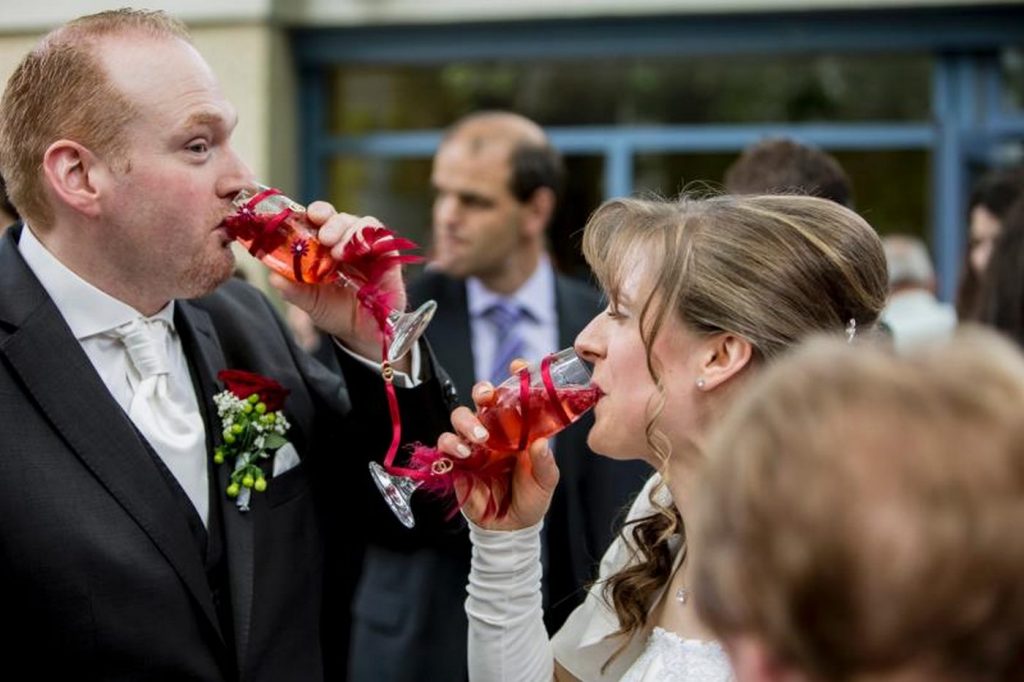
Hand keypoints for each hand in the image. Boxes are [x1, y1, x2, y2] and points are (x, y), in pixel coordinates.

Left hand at [270, 202, 408, 367]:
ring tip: (338, 252)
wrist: (363, 334)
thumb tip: (273, 277)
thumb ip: (293, 290)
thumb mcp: (310, 303)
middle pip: (340, 218)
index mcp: (324, 246)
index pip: (319, 220)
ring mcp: (368, 248)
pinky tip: (361, 252)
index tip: (306, 216)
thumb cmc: (335, 312)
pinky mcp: (388, 257)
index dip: (313, 213)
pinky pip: (384, 239)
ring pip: (363, 224)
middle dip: (332, 221)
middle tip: (323, 236)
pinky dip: (372, 240)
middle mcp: (346, 242)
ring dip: (349, 232)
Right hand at [436, 372, 559, 530]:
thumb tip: (541, 444)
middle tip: (488, 398)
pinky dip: (450, 445)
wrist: (512, 527)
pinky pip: (445, 446)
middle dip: (482, 390)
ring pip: (459, 418)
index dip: (514, 378)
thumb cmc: (531, 497)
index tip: (518, 367)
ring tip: (480, 440)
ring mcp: (473, 446)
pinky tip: (464, 454)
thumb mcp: (546, 480)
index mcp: (516, 428)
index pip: (512, 395)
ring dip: (466, 422)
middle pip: (480, 398)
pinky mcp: (457, 463)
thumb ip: (544, 462)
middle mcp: (493, 431)